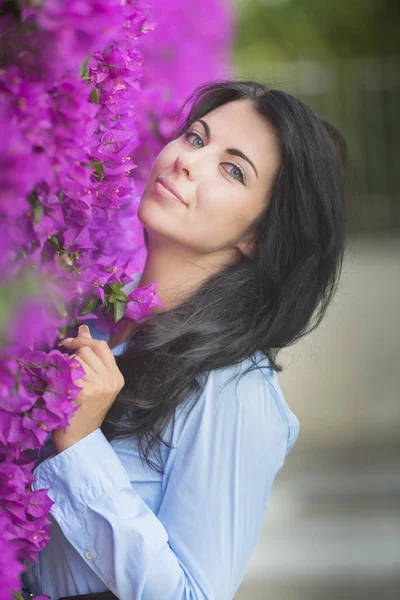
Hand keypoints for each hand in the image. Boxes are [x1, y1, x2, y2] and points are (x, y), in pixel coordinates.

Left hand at [52, 325, 124, 453]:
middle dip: (72, 356)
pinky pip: (68, 371)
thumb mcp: (95, 383)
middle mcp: (111, 381)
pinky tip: (60, 388)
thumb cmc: (84, 410)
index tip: (68, 344)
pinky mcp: (84, 392)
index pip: (101, 346)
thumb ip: (92, 357)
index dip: (83, 340)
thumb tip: (84, 329)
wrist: (79, 439)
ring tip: (65, 383)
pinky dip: (60, 377)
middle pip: (87, 350)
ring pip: (77, 359)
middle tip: (64, 369)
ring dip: (66, 367)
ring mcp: (99, 387)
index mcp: (117, 378)